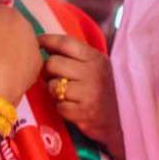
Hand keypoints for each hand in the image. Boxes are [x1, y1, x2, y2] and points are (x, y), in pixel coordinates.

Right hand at [0, 5, 42, 104]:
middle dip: (5, 31)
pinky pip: (29, 56)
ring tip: (1, 59)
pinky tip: (10, 69)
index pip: (0, 9)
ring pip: (24, 40)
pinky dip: (21, 61)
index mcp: (9, 15)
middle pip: (15, 24)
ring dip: (15, 46)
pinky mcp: (39, 60)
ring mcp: (35, 42)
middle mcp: (27, 25)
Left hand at [39, 34, 125, 159]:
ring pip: (52, 86)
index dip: (47, 40)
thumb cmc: (103, 90)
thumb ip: (76, 56)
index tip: (37, 42)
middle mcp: (93, 72)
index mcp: (95, 58)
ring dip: (54, 92)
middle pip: (52, 63)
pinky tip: (73, 107)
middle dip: (49, 72)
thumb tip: (46, 45)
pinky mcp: (83, 112)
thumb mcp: (97, 67)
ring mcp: (88, 92)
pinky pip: (58, 106)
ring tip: (67, 94)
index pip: (66, 42)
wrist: (121, 119)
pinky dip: (62, 108)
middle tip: (56, 78)